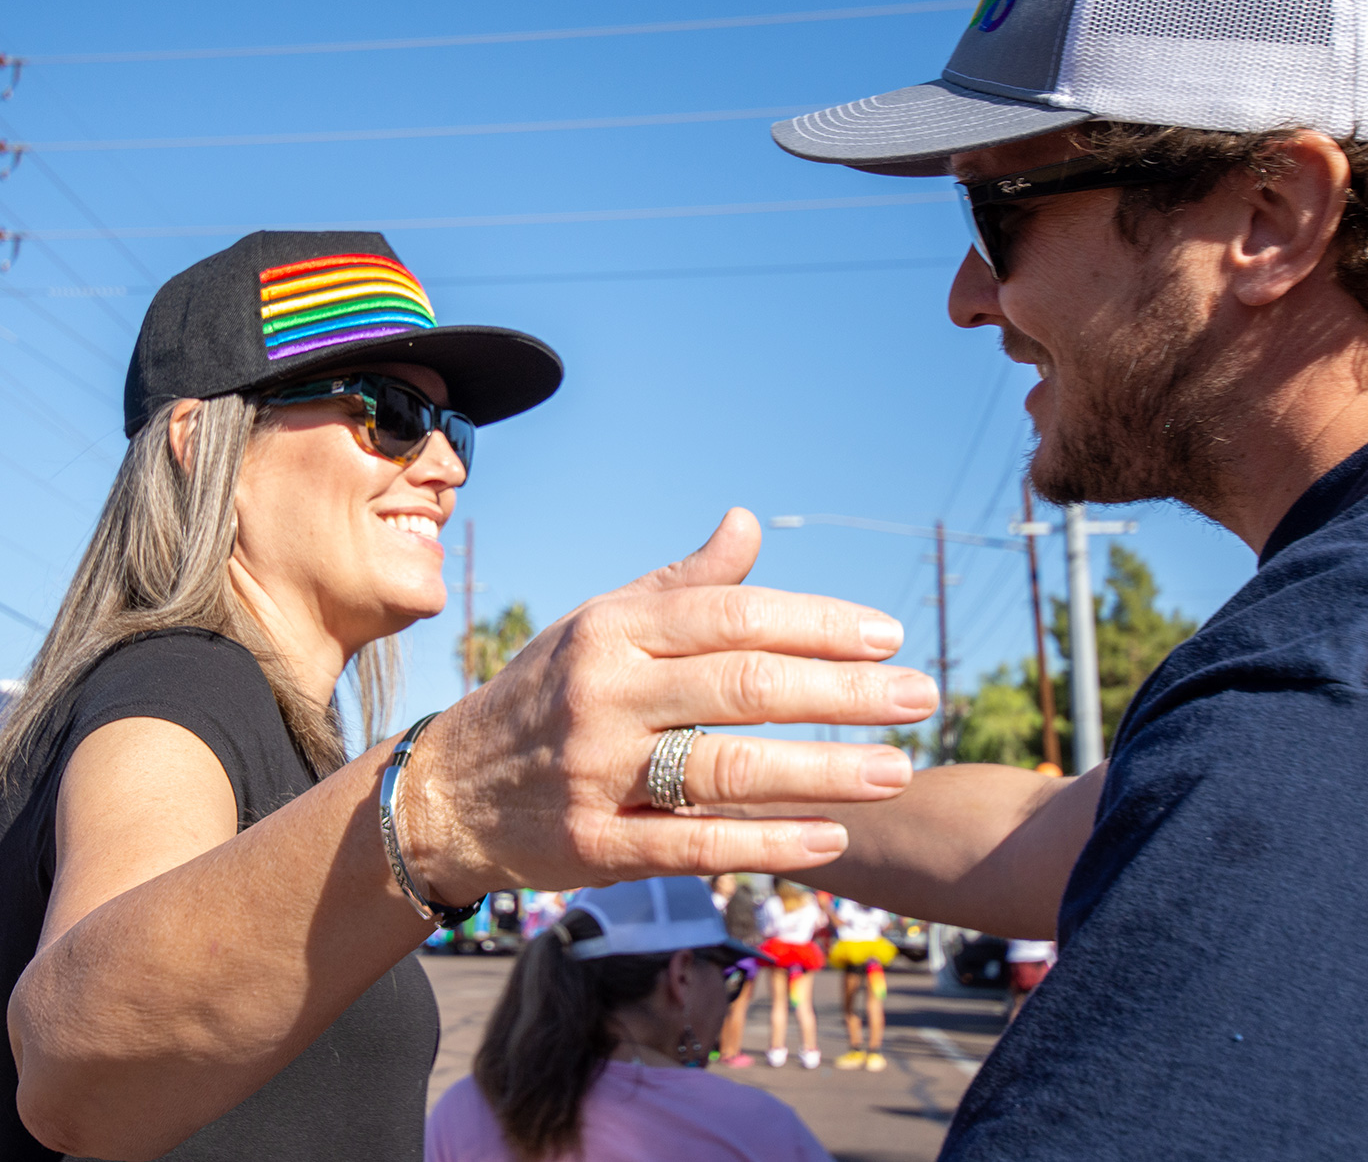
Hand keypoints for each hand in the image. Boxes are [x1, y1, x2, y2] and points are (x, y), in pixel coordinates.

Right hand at [405, 509, 935, 898]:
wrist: (447, 790)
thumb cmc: (544, 695)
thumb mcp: (597, 625)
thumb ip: (680, 585)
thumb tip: (747, 523)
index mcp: (611, 630)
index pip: (731, 616)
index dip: (816, 625)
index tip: (888, 636)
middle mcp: (604, 694)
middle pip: (742, 687)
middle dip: (842, 692)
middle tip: (920, 696)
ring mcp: (597, 771)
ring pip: (727, 768)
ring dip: (823, 771)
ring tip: (896, 769)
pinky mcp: (594, 844)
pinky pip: (694, 843)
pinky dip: (768, 843)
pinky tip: (830, 838)